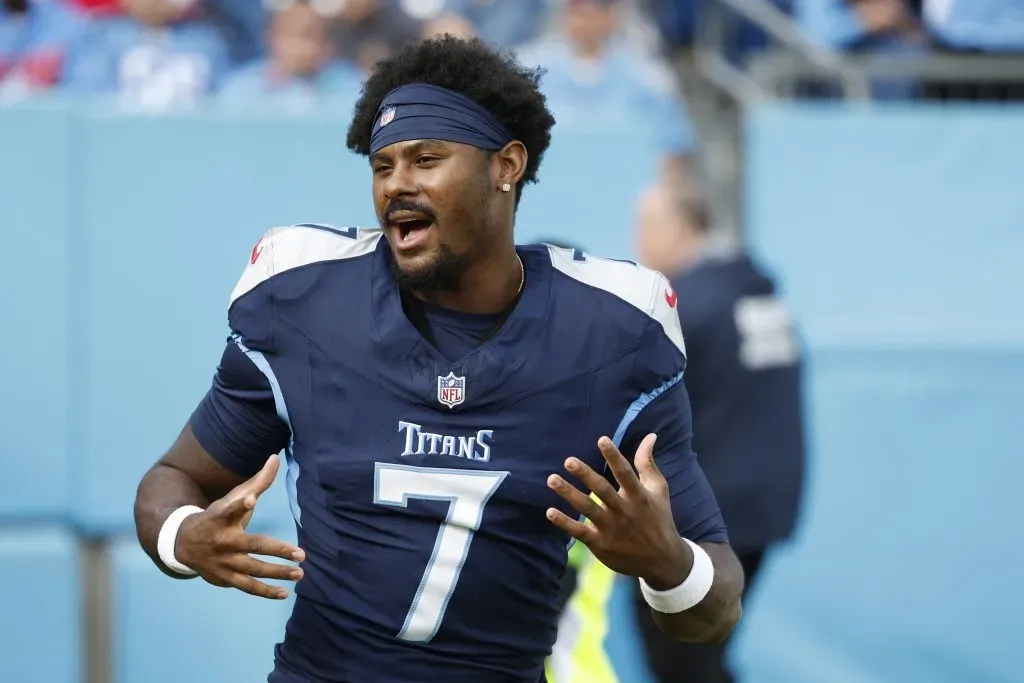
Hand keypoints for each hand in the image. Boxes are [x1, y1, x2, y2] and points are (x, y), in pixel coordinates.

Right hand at [175, 454, 305, 598]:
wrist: (182, 543)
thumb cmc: (217, 516)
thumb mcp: (232, 498)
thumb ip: (257, 481)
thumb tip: (276, 458)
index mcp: (222, 516)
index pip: (230, 508)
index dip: (241, 503)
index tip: (251, 498)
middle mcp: (222, 540)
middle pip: (252, 545)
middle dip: (277, 550)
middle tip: (301, 554)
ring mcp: (223, 562)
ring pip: (252, 570)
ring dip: (277, 573)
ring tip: (299, 574)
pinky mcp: (224, 578)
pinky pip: (247, 587)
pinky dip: (265, 592)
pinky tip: (284, 593)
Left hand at [545, 434, 691, 589]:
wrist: (662, 560)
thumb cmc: (658, 518)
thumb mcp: (658, 489)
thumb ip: (647, 463)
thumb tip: (650, 435)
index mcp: (639, 496)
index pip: (625, 473)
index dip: (614, 456)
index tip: (602, 440)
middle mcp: (624, 511)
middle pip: (602, 490)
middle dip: (585, 475)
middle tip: (568, 460)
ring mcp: (611, 529)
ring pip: (587, 509)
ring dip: (569, 494)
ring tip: (552, 480)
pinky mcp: (601, 544)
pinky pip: (579, 532)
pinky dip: (565, 523)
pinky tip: (550, 511)